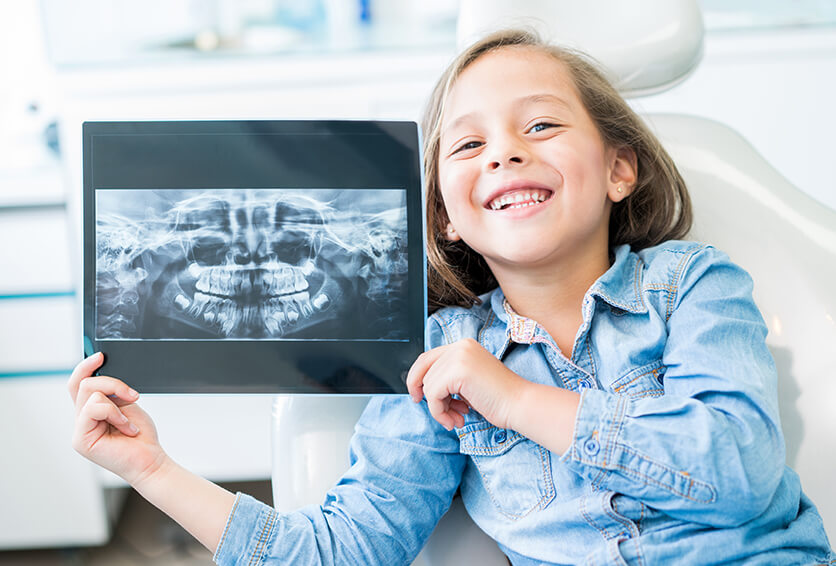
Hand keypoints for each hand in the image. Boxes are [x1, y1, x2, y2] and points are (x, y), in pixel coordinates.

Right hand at [69, 353, 167, 486]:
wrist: (150, 460)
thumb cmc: (140, 436)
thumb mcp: (127, 404)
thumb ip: (112, 391)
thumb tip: (102, 370)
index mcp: (90, 410)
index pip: (77, 383)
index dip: (85, 366)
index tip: (101, 355)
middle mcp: (81, 419)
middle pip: (83, 383)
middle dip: (112, 382)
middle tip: (132, 395)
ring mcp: (78, 430)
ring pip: (90, 393)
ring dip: (117, 402)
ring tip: (130, 420)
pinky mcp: (80, 439)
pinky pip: (94, 409)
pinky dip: (115, 414)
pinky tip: (126, 428)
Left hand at [406, 338, 525, 430]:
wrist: (519, 404)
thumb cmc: (498, 398)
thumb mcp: (468, 381)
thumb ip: (449, 377)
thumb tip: (422, 386)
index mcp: (463, 345)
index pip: (427, 358)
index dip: (417, 378)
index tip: (419, 396)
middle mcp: (460, 346)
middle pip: (423, 370)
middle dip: (426, 395)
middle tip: (438, 413)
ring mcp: (459, 356)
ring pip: (428, 385)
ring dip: (439, 408)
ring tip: (456, 418)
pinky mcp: (458, 371)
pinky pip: (433, 395)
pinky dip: (440, 412)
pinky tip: (458, 420)